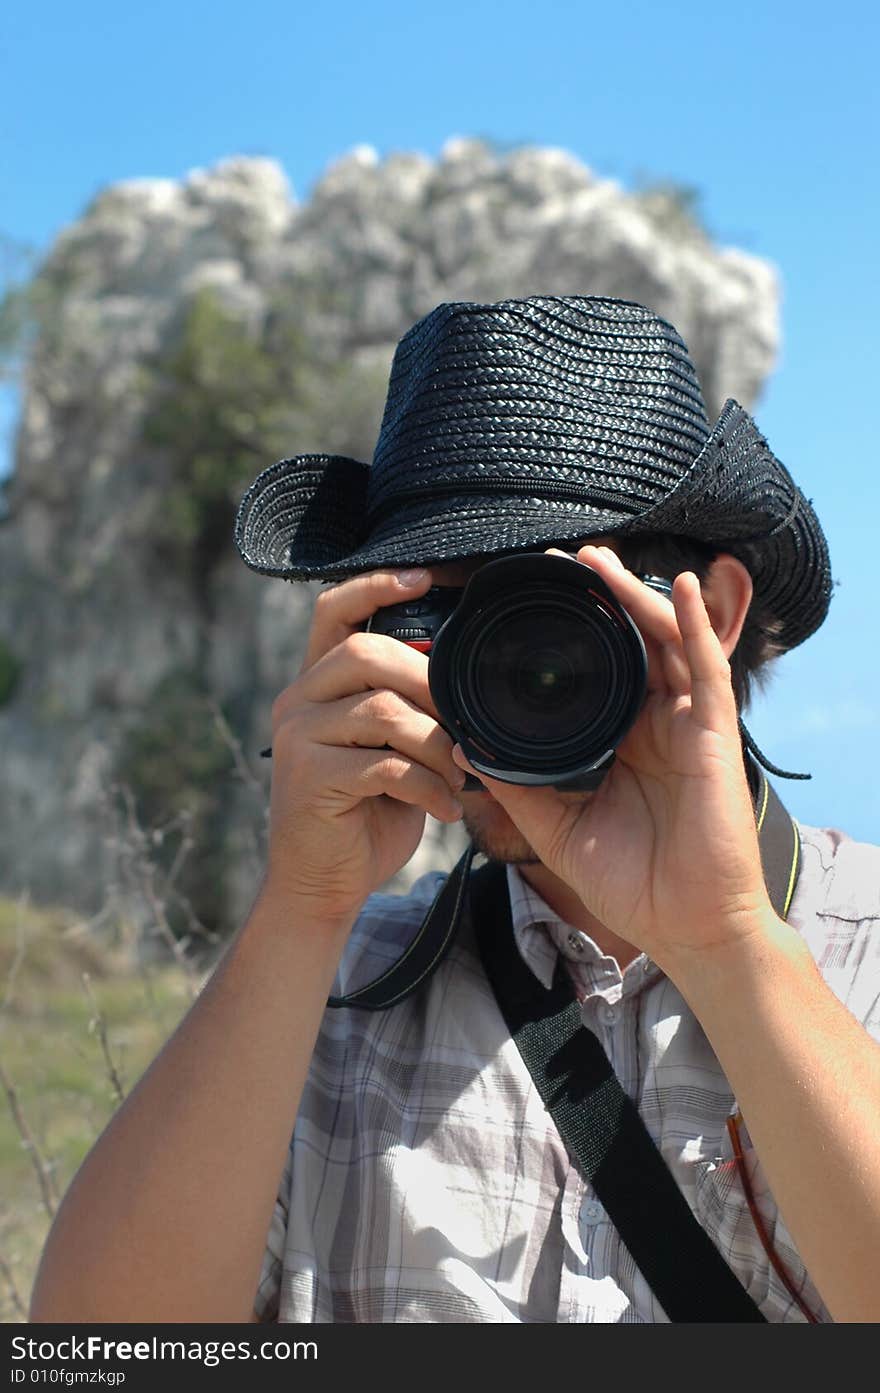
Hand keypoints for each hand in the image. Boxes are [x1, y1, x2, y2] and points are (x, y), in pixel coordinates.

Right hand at [264, 569, 464, 926]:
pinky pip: (384, 764)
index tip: (426, 576)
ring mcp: (296, 737)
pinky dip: (428, 786)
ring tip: (461, 775)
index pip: (333, 611)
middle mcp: (297, 700)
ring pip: (383, 710)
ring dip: (437, 743)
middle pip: (366, 653)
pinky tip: (447, 809)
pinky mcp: (308, 778)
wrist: (323, 885)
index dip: (376, 586)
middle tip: (467, 721)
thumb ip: (409, 708)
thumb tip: (467, 675)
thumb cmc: (369, 814)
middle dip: (429, 680)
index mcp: (317, 685)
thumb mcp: (392, 751)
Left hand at [452, 545, 774, 970]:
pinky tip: (678, 588)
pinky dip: (696, 626)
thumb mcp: (556, 827)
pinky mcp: (715, 737)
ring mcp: (687, 726)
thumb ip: (519, 785)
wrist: (684, 930)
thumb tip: (468, 746)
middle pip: (630, 644)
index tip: (529, 601)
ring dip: (634, 598)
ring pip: (665, 643)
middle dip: (600, 599)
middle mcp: (655, 724)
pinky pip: (708, 671)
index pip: (596, 672)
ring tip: (598, 561)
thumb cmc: (631, 884)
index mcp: (620, 740)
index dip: (571, 633)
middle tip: (560, 561)